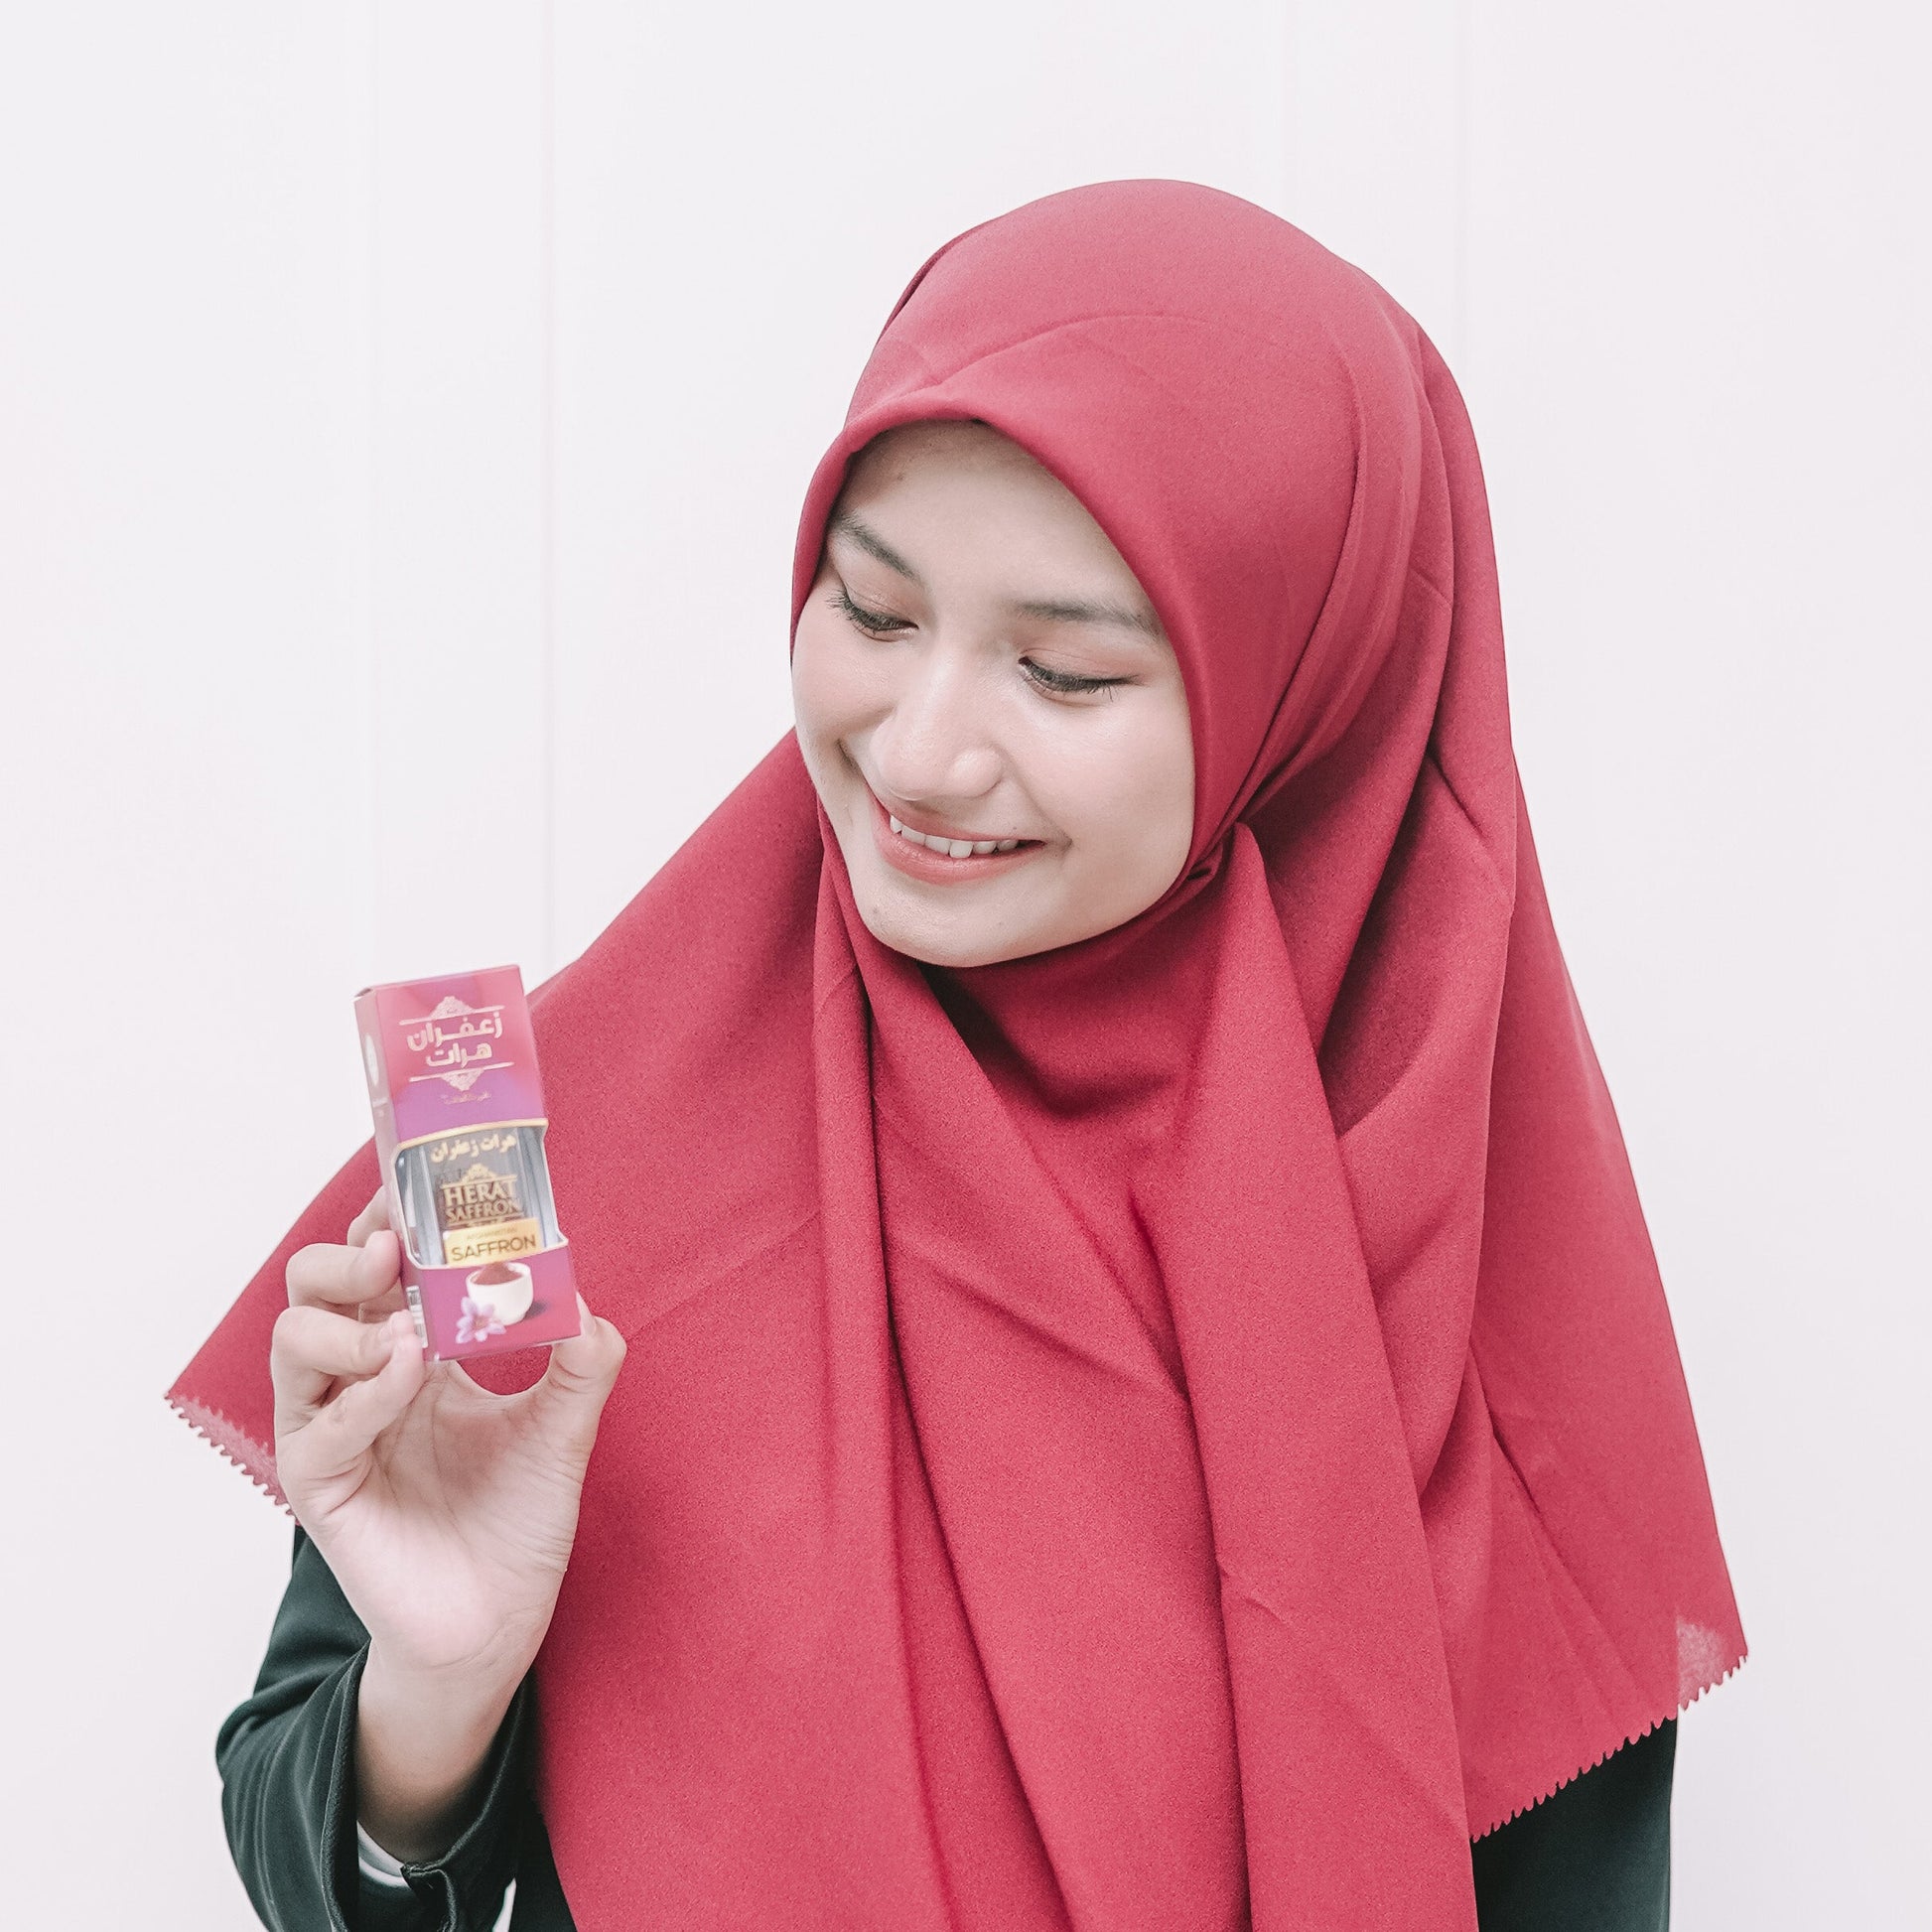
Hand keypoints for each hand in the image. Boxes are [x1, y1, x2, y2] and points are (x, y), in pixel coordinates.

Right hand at [271, 1189, 624, 1856]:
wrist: (500, 1621)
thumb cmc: (518, 1522)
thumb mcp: (564, 1429)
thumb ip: (579, 1360)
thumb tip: (583, 1292)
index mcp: (415, 1351)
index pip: (379, 1263)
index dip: (388, 1216)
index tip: (416, 1181)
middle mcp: (364, 1379)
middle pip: (313, 1285)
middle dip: (348, 1253)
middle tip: (396, 1247)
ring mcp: (335, 1430)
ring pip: (292, 1340)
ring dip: (347, 1319)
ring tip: (409, 1333)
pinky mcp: (320, 1487)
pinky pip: (318, 1427)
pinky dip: (362, 1395)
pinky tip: (408, 1375)